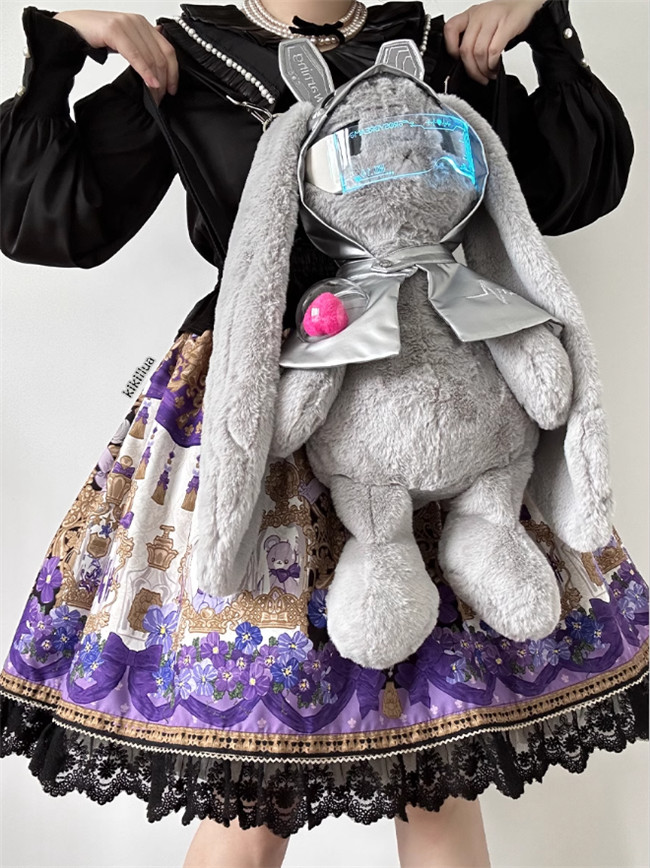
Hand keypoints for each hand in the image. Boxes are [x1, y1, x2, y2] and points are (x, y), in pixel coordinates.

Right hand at [53, 10, 177, 104]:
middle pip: (161, 55)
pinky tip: (150, 83)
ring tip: (154, 96)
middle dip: (165, 80)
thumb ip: (141, 47)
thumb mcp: (124, 41)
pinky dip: (145, 71)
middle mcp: (137, 21)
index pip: (167, 49)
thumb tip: (159, 60)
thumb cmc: (94, 35)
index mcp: (141, 23)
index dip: (174, 72)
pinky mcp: (115, 30)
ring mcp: (126, 24)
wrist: (68, 28)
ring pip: (151, 57)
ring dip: (156, 80)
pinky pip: (136, 55)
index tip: (172, 89)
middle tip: (161, 97)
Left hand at [444, 0, 545, 84]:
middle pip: (466, 49)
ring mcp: (493, 18)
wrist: (526, 4)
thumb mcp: (482, 23)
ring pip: (479, 52)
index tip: (459, 62)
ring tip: (489, 74)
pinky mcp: (507, 24)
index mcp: (469, 14)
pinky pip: (494, 50)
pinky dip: (492, 64)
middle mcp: (479, 15)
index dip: (451, 50)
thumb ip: (471, 38)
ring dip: (483, 69)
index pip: (450, 30)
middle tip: (479, 77)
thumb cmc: (503, 17)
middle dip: (472, 70)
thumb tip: (464, 64)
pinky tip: (495, 67)